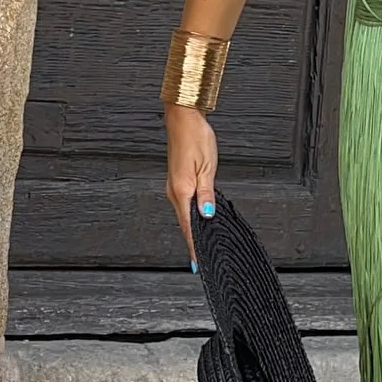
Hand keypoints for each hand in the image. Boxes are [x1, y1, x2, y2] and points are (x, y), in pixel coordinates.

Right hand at [164, 104, 218, 263]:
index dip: (194, 245)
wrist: (183, 119)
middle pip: (184, 223)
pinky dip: (189, 216)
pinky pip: (183, 204)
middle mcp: (174, 190)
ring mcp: (174, 186)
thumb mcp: (207, 167)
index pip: (189, 225)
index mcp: (182, 189)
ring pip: (183, 214)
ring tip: (198, 246)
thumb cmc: (196, 137)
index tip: (198, 262)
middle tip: (199, 261)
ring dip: (191, 230)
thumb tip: (207, 215)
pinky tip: (196, 220)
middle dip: (192, 242)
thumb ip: (207, 194)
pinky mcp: (176, 180)